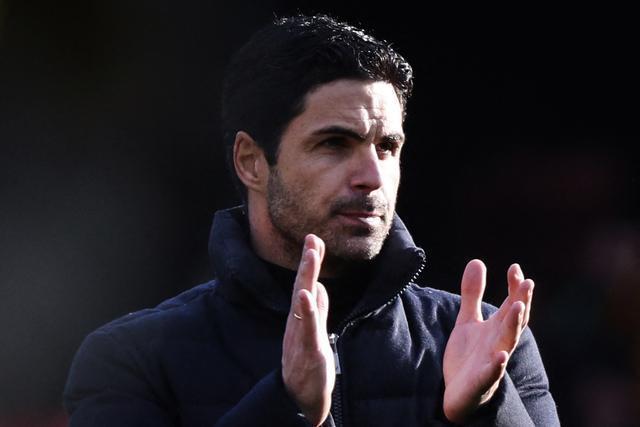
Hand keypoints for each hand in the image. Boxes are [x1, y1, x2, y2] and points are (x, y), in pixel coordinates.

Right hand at [282, 234, 333, 425]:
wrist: (300, 400)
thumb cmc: (308, 368)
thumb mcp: (314, 334)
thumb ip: (317, 312)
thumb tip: (319, 287)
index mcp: (302, 318)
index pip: (307, 284)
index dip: (311, 263)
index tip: (315, 239)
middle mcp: (298, 322)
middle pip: (303, 286)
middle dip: (308, 262)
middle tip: (312, 237)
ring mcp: (301, 335)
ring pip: (303, 301)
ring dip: (307, 276)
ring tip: (311, 254)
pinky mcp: (308, 349)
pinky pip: (307, 327)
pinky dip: (306, 309)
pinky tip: (305, 292)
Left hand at [442, 259, 533, 423]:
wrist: (457, 394)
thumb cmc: (468, 357)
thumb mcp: (467, 320)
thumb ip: (472, 294)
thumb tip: (478, 261)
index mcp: (497, 328)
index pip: (510, 304)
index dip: (514, 287)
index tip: (514, 267)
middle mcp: (499, 343)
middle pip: (514, 320)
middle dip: (521, 302)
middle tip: (527, 282)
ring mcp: (493, 362)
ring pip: (508, 342)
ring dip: (514, 325)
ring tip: (518, 306)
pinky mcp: (481, 380)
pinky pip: (492, 373)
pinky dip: (497, 365)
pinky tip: (501, 355)